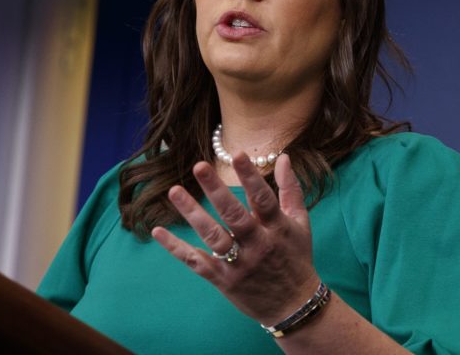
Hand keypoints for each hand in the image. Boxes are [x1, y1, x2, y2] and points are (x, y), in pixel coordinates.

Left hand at [151, 152, 319, 325]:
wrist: (293, 306)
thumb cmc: (296, 258)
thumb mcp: (300, 223)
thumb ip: (290, 189)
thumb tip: (284, 157)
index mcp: (277, 229)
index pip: (263, 199)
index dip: (251, 177)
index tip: (237, 153)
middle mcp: (258, 245)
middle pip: (235, 216)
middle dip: (216, 191)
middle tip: (198, 166)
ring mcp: (239, 264)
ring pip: (213, 238)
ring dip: (193, 214)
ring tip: (174, 191)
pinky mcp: (223, 280)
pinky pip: (197, 262)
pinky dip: (177, 249)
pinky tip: (158, 232)